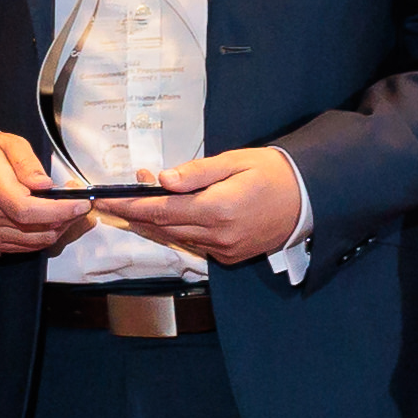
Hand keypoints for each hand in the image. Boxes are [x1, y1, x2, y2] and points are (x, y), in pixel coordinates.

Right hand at [0, 131, 95, 258]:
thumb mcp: (8, 144)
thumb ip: (28, 164)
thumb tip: (45, 185)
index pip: (27, 209)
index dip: (58, 211)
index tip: (80, 204)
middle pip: (35, 229)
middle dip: (67, 217)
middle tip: (79, 201)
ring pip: (35, 242)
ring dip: (59, 228)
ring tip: (66, 209)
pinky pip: (27, 247)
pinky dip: (45, 236)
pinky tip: (51, 220)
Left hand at [102, 147, 306, 268]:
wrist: (310, 198)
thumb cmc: (273, 172)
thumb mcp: (235, 161)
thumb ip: (196, 173)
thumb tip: (162, 179)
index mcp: (217, 209)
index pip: (160, 210)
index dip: (130, 206)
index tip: (107, 199)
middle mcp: (218, 235)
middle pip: (163, 227)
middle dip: (137, 212)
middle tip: (117, 197)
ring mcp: (224, 249)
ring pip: (177, 238)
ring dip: (156, 222)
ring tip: (141, 202)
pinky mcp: (230, 256)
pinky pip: (195, 244)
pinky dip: (179, 231)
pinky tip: (174, 216)